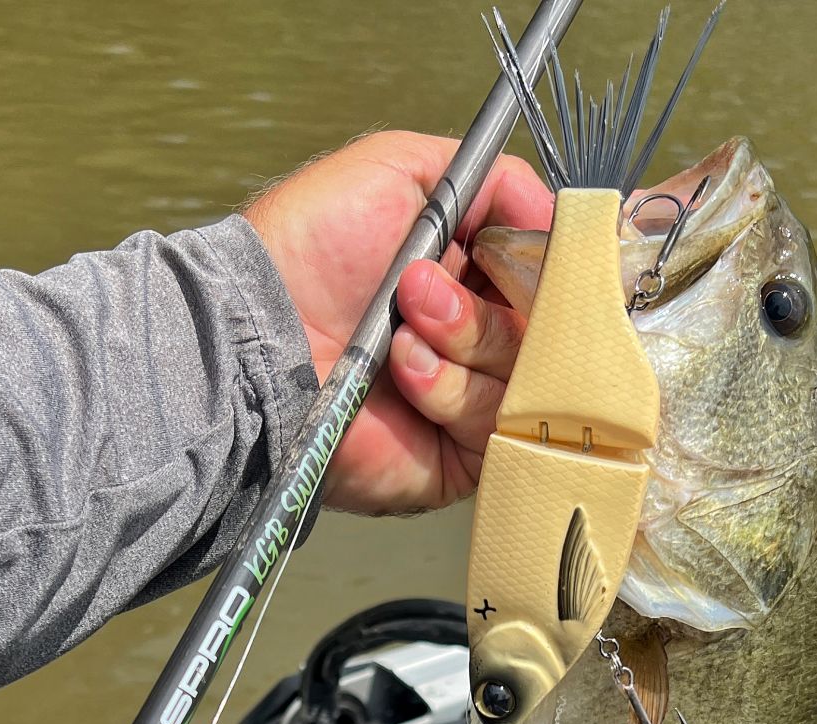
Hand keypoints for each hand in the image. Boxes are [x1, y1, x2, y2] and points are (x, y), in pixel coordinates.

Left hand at [244, 130, 552, 514]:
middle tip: (419, 289)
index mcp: (478, 280)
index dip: (554, 265)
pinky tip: (400, 372)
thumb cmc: (311, 246)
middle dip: (493, 303)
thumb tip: (559, 219)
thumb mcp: (398, 170)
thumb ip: (492, 180)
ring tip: (400, 328)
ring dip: (467, 340)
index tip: (535, 248)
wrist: (257, 328)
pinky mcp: (459, 460)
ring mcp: (475, 403)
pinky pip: (499, 426)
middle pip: (557, 330)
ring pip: (535, 378)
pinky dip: (451, 390)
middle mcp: (484, 344)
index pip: (558, 279)